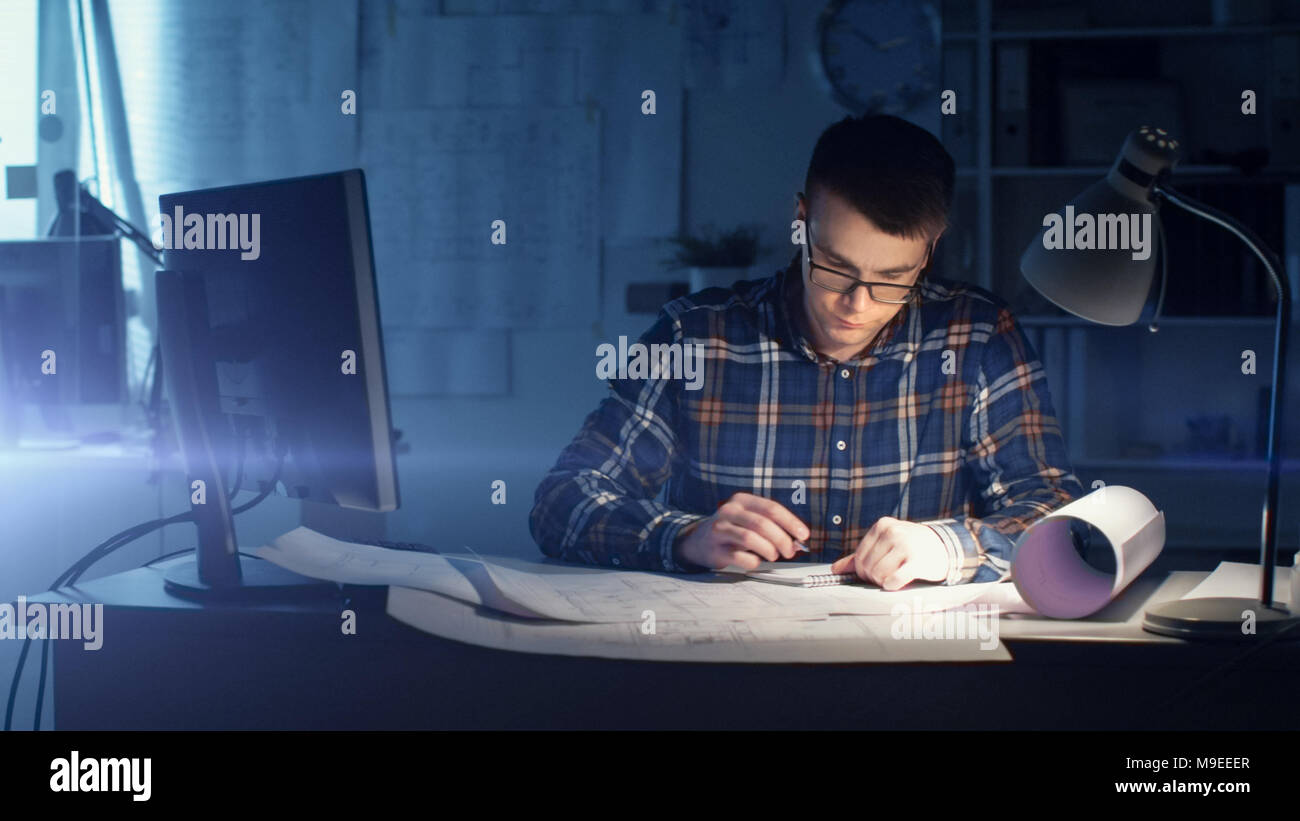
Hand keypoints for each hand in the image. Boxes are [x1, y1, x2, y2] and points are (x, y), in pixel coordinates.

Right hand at [677, 492, 810, 570]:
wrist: (699, 541)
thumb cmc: (733, 530)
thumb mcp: (749, 520)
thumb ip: (772, 526)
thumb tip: (798, 539)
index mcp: (742, 500)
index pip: (771, 508)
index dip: (790, 522)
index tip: (804, 535)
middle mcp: (729, 511)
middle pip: (762, 523)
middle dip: (782, 539)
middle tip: (790, 551)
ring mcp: (720, 529)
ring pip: (751, 538)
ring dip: (769, 550)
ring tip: (773, 556)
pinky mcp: (715, 549)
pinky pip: (741, 557)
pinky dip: (754, 562)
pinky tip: (755, 561)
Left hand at [829, 516, 947, 590]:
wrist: (943, 547)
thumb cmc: (909, 547)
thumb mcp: (885, 544)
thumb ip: (860, 556)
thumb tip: (835, 569)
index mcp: (882, 526)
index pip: (859, 556)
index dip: (862, 571)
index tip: (872, 575)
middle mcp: (893, 532)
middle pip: (868, 567)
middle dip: (873, 578)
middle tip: (884, 579)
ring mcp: (905, 545)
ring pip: (879, 574)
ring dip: (883, 582)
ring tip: (892, 579)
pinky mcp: (917, 560)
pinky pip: (894, 580)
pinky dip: (892, 586)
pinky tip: (896, 584)